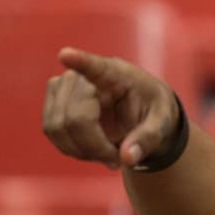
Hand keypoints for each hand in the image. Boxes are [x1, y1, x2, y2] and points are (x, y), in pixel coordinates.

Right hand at [42, 47, 180, 169]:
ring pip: (57, 128)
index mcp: (115, 73)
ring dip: (83, 151)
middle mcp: (81, 76)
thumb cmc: (153, 109)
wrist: (141, 111)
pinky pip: (52, 133)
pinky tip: (94, 150)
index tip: (66, 55)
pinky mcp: (52, 104)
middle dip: (94, 147)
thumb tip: (126, 158)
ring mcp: (61, 88)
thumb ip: (148, 139)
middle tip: (119, 159)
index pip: (94, 66)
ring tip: (109, 155)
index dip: (78, 61)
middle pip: (73, 119)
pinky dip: (73, 149)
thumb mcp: (162, 123)